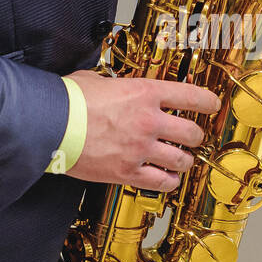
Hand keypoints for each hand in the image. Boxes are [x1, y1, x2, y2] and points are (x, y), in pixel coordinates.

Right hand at [65, 70, 219, 190]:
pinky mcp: (127, 172)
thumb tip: (113, 85)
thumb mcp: (97, 79)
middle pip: (192, 132)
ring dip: (184, 160)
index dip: (208, 102)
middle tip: (192, 136)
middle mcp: (148, 121)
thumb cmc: (68, 100)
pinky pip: (161, 182)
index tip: (212, 105)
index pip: (191, 96)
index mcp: (145, 93)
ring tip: (181, 159)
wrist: (49, 124)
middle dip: (195, 135)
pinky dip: (168, 181)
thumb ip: (116, 85)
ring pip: (182, 160)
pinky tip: (167, 178)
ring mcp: (140, 148)